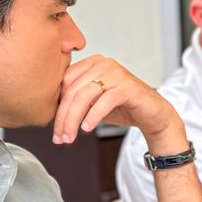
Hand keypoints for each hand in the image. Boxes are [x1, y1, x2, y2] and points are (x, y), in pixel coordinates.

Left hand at [53, 55, 182, 146]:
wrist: (152, 114)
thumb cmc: (122, 107)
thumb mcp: (93, 102)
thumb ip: (75, 101)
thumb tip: (50, 113)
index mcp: (92, 63)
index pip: (65, 83)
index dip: (56, 107)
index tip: (54, 130)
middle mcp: (103, 63)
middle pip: (72, 90)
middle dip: (63, 117)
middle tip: (60, 138)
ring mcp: (116, 73)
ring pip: (85, 96)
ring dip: (73, 120)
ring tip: (70, 138)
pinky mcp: (128, 86)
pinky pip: (104, 101)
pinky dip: (93, 116)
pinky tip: (87, 129)